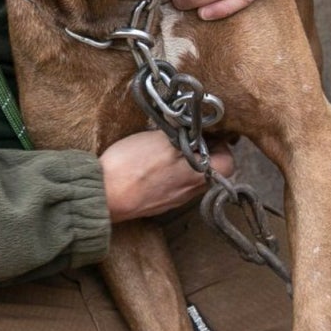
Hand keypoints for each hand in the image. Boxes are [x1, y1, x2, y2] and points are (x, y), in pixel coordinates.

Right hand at [100, 129, 233, 222]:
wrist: (103, 195)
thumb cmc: (131, 166)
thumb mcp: (159, 139)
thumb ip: (181, 133)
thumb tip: (193, 127)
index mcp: (196, 176)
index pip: (228, 162)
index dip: (220, 145)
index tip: (206, 133)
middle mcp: (189, 192)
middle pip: (210, 171)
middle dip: (201, 152)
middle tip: (186, 137)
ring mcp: (173, 200)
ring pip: (191, 179)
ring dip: (184, 164)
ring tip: (167, 149)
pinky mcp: (158, 204)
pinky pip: (173, 187)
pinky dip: (169, 175)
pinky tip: (153, 165)